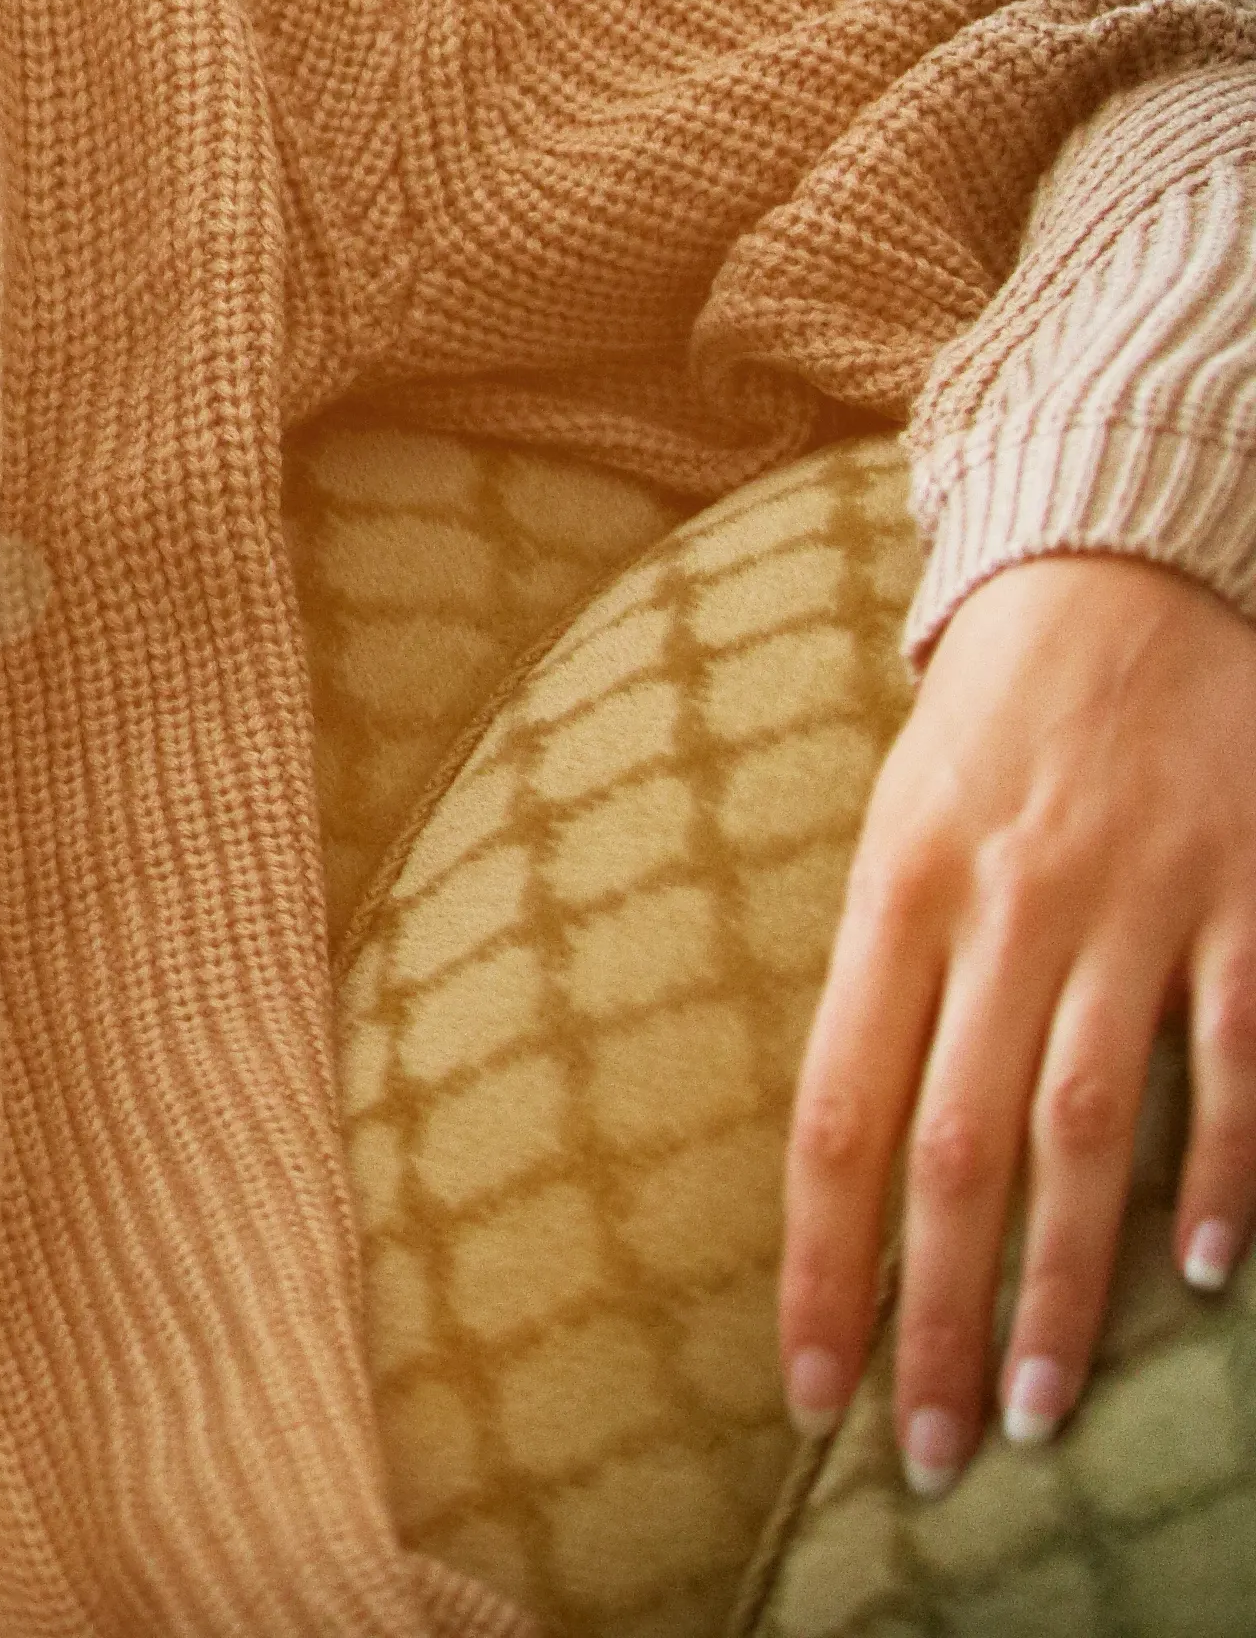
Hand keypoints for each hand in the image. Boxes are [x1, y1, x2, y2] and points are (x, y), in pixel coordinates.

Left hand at [781, 548, 1255, 1491]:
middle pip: (955, 1147)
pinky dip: (1220, 1171)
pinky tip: (1205, 1276)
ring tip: (1041, 1410)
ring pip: (1084, 1128)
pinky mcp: (1246, 896)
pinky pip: (1232, 1055)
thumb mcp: (902, 826)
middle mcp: (1002, 906)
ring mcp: (1133, 905)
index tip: (810, 1387)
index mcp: (894, 890)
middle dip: (940, 1315)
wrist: (1119, 568)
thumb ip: (892, 974)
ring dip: (1066, 1287)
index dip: (819, 1258)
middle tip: (935, 1454)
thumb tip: (858, 1151)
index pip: (834, 1109)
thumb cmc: (992, 725)